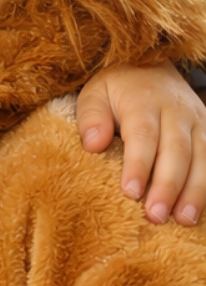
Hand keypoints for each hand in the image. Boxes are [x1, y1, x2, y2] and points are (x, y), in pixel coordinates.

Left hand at [75, 61, 205, 224]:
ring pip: (203, 157)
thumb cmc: (116, 88)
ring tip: (184, 219)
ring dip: (195, 191)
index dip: (138, 165)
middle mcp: (177, 111)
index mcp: (145, 100)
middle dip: (167, 186)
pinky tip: (202, 208)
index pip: (143, 135)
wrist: (151, 65)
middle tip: (155, 216)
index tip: (130, 192)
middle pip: (176, 151)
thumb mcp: (94, 93)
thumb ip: (91, 117)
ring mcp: (199, 121)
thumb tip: (93, 145)